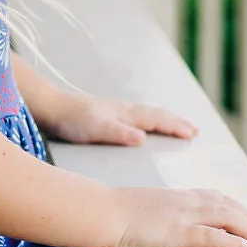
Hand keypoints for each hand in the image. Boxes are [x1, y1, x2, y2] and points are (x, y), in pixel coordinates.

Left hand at [50, 94, 198, 147]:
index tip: (193, 135)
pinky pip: (137, 116)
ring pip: (148, 113)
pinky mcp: (107, 114)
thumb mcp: (95, 130)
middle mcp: (124, 109)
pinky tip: (144, 126)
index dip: (176, 127)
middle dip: (177, 122)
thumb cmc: (72, 121)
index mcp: (125, 113)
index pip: (157, 119)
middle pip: (157, 114)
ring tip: (177, 126)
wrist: (51, 108)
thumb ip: (119, 133)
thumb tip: (142, 138)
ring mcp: (116, 111)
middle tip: (195, 130)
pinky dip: (149, 120)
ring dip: (165, 120)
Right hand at [104, 187, 246, 246]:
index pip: (212, 196)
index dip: (232, 205)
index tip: (245, 213)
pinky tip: (242, 246)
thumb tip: (159, 219)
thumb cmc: (113, 211)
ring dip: (246, 227)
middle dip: (246, 216)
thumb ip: (156, 211)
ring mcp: (182, 216)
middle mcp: (183, 202)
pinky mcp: (177, 232)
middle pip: (225, 205)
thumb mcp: (141, 206)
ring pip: (224, 218)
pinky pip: (210, 236)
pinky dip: (229, 240)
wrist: (103, 210)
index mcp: (175, 196)